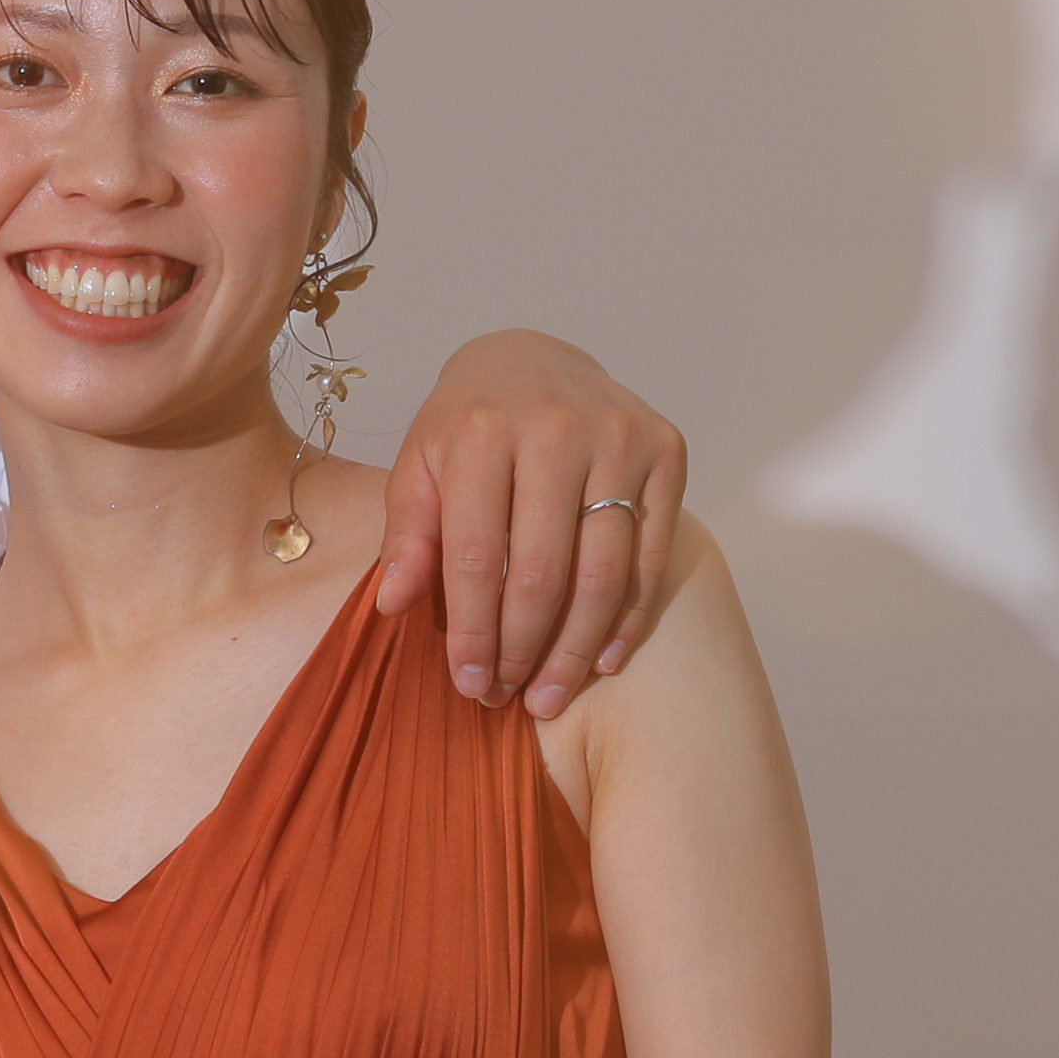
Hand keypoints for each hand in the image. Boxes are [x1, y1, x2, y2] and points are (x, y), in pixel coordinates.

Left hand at [372, 328, 692, 715]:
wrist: (534, 360)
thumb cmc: (468, 426)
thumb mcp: (420, 465)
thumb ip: (408, 533)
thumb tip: (393, 604)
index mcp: (483, 431)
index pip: (478, 556)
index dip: (473, 631)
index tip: (468, 684)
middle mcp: (557, 429)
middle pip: (543, 572)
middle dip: (522, 649)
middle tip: (508, 697)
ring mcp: (620, 438)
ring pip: (603, 572)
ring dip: (575, 648)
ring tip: (551, 696)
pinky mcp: (666, 451)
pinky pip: (651, 555)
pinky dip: (627, 616)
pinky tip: (602, 660)